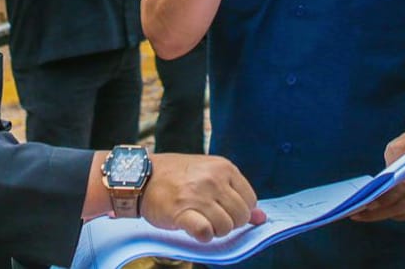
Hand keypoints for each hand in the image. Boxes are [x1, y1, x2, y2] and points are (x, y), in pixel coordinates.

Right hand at [141, 153, 265, 241]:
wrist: (142, 176)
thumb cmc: (178, 176)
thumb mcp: (210, 175)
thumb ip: (236, 194)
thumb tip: (262, 218)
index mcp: (224, 168)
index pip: (250, 200)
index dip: (240, 211)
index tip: (225, 210)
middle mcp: (214, 179)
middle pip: (240, 216)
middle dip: (230, 223)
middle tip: (212, 218)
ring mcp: (198, 195)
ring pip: (226, 227)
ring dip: (216, 231)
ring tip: (202, 222)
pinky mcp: (182, 211)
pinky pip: (205, 232)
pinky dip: (204, 236)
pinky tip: (196, 229)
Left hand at [352, 115, 404, 222]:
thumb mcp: (399, 144)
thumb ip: (389, 165)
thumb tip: (377, 185)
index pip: (403, 186)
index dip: (384, 198)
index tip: (365, 203)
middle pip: (404, 204)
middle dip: (379, 211)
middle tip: (359, 213)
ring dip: (387, 214)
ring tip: (368, 213)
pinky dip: (399, 212)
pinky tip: (385, 210)